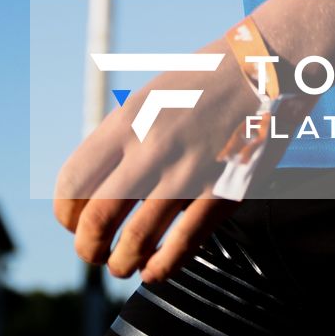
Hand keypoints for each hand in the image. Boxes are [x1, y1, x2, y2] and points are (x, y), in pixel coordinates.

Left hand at [51, 31, 286, 283]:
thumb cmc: (208, 78)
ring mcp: (189, 171)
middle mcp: (152, 146)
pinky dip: (161, 268)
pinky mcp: (223, 191)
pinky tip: (154, 271)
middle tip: (94, 253)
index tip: (74, 222)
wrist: (268, 65)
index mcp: (128, 119)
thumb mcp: (153, 93)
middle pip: (96, 218)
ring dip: (121, 264)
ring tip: (123, 265)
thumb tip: (96, 182)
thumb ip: (123, 135)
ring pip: (135, 241)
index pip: (73, 181)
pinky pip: (182, 245)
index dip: (66, 213)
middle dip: (88, 248)